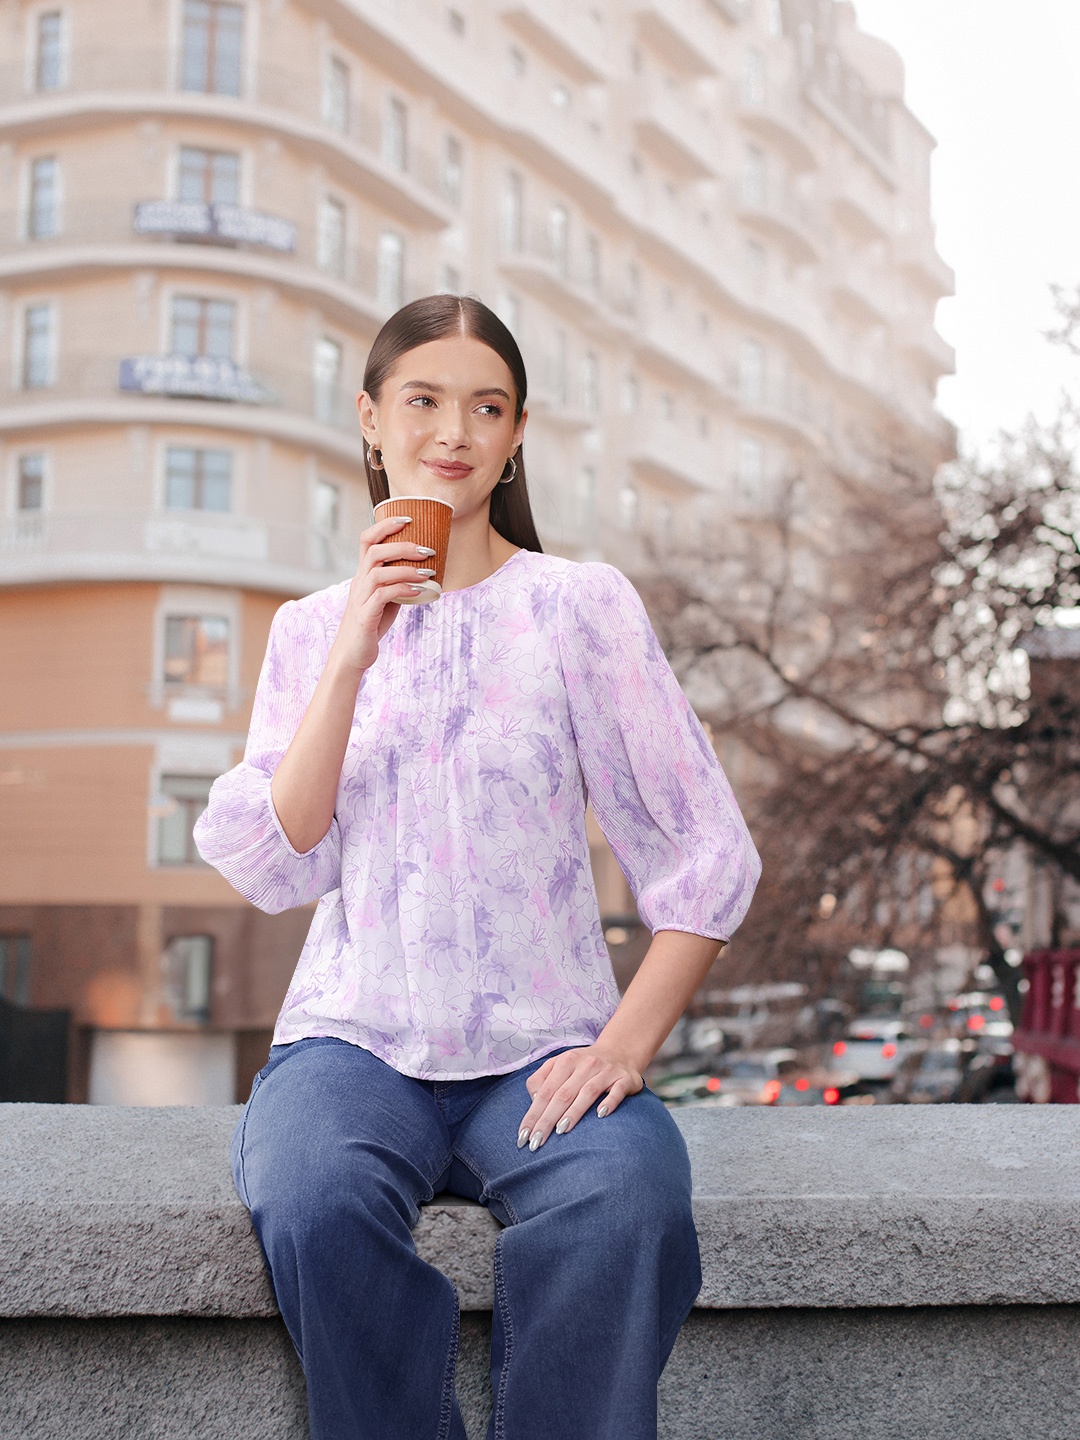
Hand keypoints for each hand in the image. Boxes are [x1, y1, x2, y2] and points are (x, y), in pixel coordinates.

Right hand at [330, 515, 438, 674]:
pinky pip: (383, 596)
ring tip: (428, 573)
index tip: (408, 519)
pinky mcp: (365, 616)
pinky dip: (403, 590)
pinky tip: (419, 592)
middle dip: (403, 546)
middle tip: (428, 550)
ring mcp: (360, 598)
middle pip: (374, 551)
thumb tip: (425, 571)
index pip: (367, 539)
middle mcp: (359, 582)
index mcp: (363, 574)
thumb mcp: (386, 599)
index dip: (385, 525)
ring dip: (406, 570)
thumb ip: (398, 583)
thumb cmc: (371, 625)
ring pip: (378, 572)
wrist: (352, 654)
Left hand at [517, 1045, 642, 1151]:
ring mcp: (606, 1071)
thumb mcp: (559, 1064)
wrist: (620, 1051)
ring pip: (588, 1092)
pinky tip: (600, 1115)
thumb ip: (541, 1079)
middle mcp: (585, 1064)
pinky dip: (609, 1102)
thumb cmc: (583, 1065)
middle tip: (536, 1142)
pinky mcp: (625, 1079)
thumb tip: (533, 1101)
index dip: (533, 1114)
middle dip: (547, 1119)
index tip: (523, 1136)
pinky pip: (617, 1091)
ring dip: (574, 1111)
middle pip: (563, 1094)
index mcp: (566, 1061)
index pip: (545, 1091)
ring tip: (560, 1130)